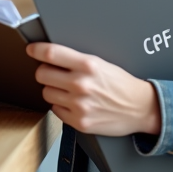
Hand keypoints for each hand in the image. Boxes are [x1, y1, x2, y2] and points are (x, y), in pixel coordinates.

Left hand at [26, 42, 160, 136]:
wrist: (141, 108)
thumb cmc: (121, 84)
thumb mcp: (101, 64)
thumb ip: (76, 60)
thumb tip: (50, 55)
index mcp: (88, 65)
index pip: (51, 54)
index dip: (36, 50)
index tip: (31, 49)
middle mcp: (81, 84)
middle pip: (42, 74)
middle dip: (44, 72)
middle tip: (52, 73)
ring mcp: (79, 105)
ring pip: (47, 93)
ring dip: (52, 90)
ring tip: (66, 89)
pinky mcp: (80, 122)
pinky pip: (55, 110)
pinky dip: (60, 106)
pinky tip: (73, 103)